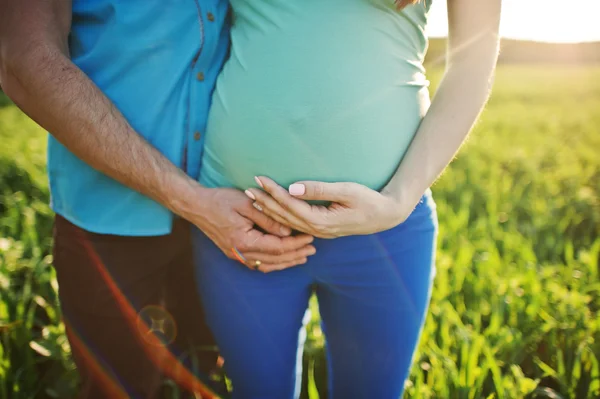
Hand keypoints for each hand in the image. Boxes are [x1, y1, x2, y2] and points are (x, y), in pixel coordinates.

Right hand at [184, 186, 315, 272]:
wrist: (196, 205)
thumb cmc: (220, 200)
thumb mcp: (247, 204)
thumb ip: (268, 218)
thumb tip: (288, 230)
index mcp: (244, 241)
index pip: (277, 246)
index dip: (296, 243)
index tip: (311, 237)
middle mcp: (240, 253)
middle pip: (274, 259)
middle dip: (295, 255)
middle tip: (313, 249)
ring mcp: (236, 255)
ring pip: (267, 264)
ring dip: (286, 261)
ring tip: (303, 256)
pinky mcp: (234, 253)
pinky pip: (258, 263)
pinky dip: (273, 262)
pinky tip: (283, 259)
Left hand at [245, 176, 411, 238]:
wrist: (386, 216)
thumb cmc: (369, 200)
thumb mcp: (347, 190)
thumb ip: (319, 190)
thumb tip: (293, 187)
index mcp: (321, 221)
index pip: (290, 205)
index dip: (273, 192)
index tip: (259, 179)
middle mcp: (317, 230)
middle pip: (284, 216)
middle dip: (265, 202)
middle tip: (247, 188)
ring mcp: (319, 232)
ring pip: (288, 222)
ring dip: (269, 210)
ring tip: (253, 199)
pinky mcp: (322, 229)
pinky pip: (295, 224)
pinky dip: (281, 216)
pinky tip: (272, 211)